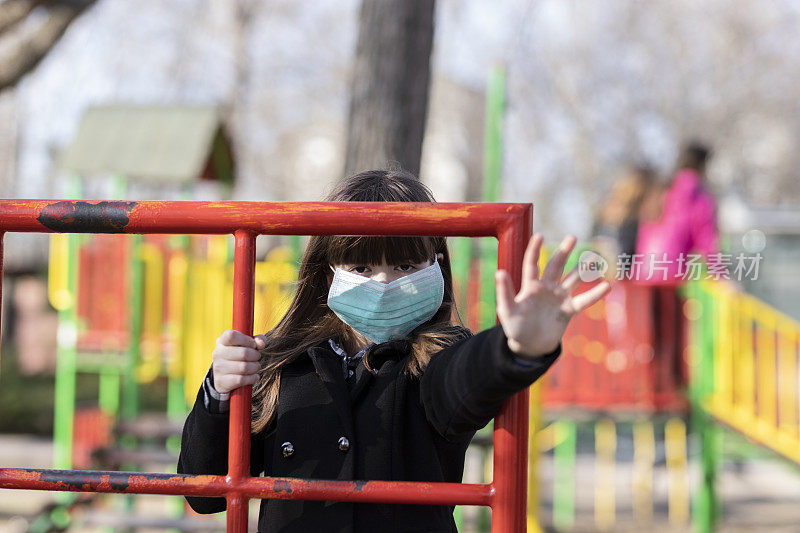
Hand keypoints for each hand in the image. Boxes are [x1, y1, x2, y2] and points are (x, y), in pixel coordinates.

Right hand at [211, 329, 265, 393]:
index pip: (231, 336)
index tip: (253, 345)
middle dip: (256, 356)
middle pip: (244, 353)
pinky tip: (254, 376)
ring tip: (255, 367)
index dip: (246, 340)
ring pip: (244, 367)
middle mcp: (218, 353)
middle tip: (257, 357)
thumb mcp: (247, 344)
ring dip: (255, 367)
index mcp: (222, 341)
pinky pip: (242, 380)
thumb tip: (261, 344)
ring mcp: (218, 368)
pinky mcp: (221, 382)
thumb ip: (257, 340)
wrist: (225, 376)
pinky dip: (252, 378)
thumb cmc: (239, 355)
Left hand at [495, 233, 611, 357]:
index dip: (535, 249)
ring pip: (572, 279)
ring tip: (594, 257)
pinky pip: (583, 301)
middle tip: (572, 237)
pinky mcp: (568, 310)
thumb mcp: (507, 310)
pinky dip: (595, 294)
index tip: (540, 235)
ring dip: (583, 269)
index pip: (532, 263)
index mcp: (530, 285)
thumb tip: (499, 272)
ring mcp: (558, 298)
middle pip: (556, 266)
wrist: (529, 346)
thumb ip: (504, 292)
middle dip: (564, 252)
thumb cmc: (514, 327)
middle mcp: (546, 288)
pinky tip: (607, 286)